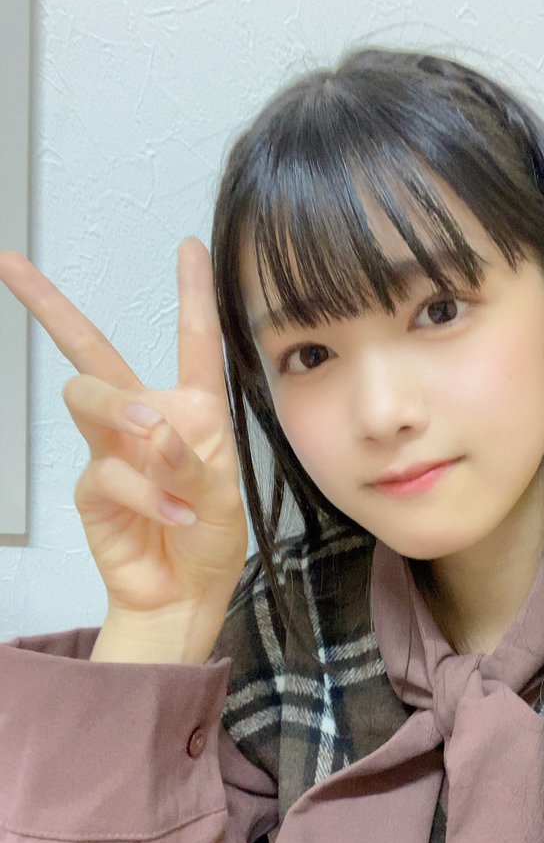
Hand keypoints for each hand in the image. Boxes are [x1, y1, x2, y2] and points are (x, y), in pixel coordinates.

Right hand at [0, 239, 248, 661]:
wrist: (185, 596)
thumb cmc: (209, 540)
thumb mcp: (223, 500)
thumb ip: (192, 462)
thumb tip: (150, 427)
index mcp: (193, 410)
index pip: (193, 341)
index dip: (192, 292)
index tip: (189, 245)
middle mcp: (146, 419)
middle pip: (89, 349)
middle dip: (46, 303)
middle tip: (13, 269)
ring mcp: (111, 450)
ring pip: (86, 395)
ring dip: (121, 410)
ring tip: (151, 437)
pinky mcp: (92, 487)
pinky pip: (108, 472)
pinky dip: (147, 493)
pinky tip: (175, 514)